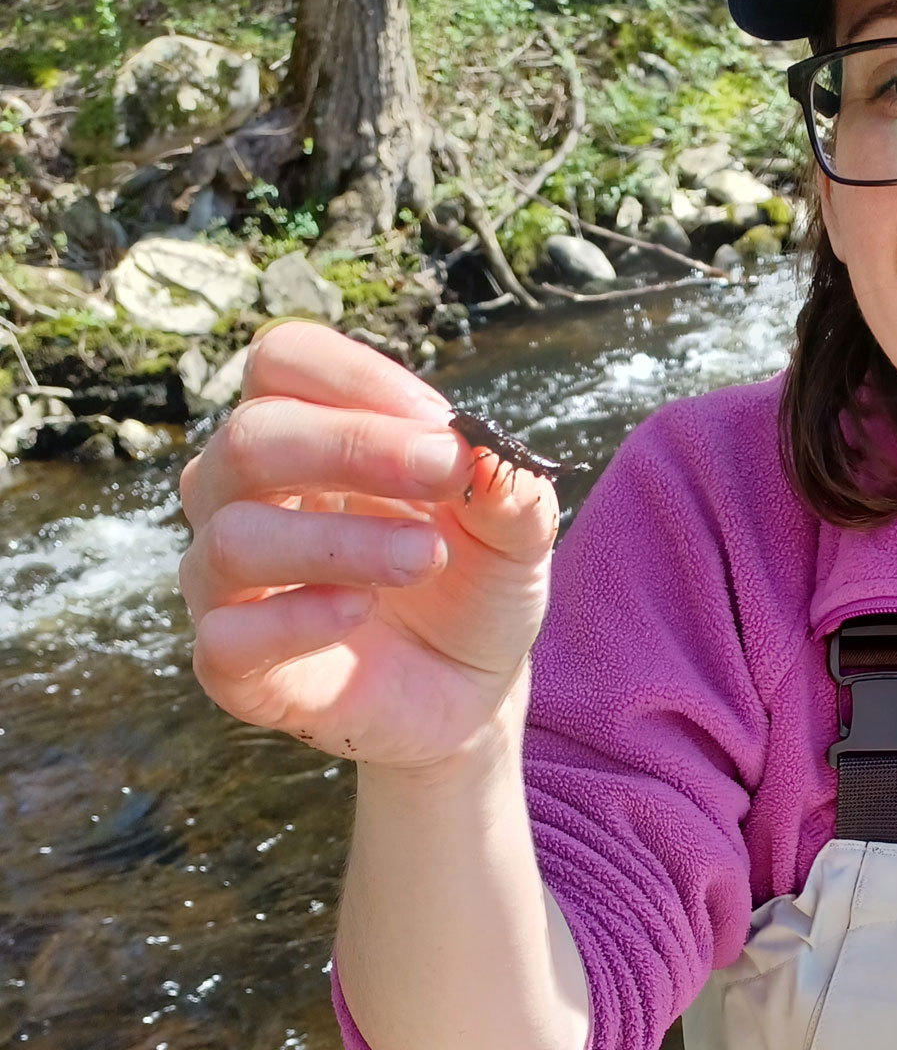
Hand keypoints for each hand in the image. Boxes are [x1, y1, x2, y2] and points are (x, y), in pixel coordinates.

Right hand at [178, 319, 559, 770]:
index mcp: (305, 433)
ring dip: (343, 540)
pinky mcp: (231, 665)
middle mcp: (244, 495)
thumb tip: (485, 455)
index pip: (284, 361)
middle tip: (446, 469)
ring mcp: (228, 579)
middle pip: (251, 436)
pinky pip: (227, 635)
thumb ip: (508, 487)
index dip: (358, 378)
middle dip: (355, 446)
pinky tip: (359, 610)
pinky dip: (297, 618)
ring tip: (427, 556)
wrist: (470, 688)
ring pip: (235, 534)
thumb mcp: (515, 531)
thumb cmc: (474, 583)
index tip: (444, 425)